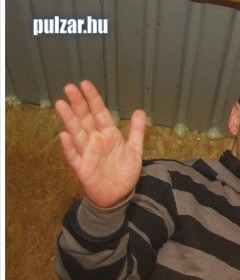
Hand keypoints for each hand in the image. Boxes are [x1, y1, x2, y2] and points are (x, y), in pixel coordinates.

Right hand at [55, 80, 145, 207]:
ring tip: (61, 105)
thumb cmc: (123, 171)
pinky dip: (69, 147)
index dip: (93, 99)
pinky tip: (64, 136)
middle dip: (78, 104)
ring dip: (69, 120)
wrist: (119, 195)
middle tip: (69, 88)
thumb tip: (139, 110)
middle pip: (84, 119)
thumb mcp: (134, 150)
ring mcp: (87, 153)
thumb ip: (137, 131)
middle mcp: (95, 141)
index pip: (99, 113)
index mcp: (108, 134)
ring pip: (76, 134)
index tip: (85, 84)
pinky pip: (74, 156)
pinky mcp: (82, 168)